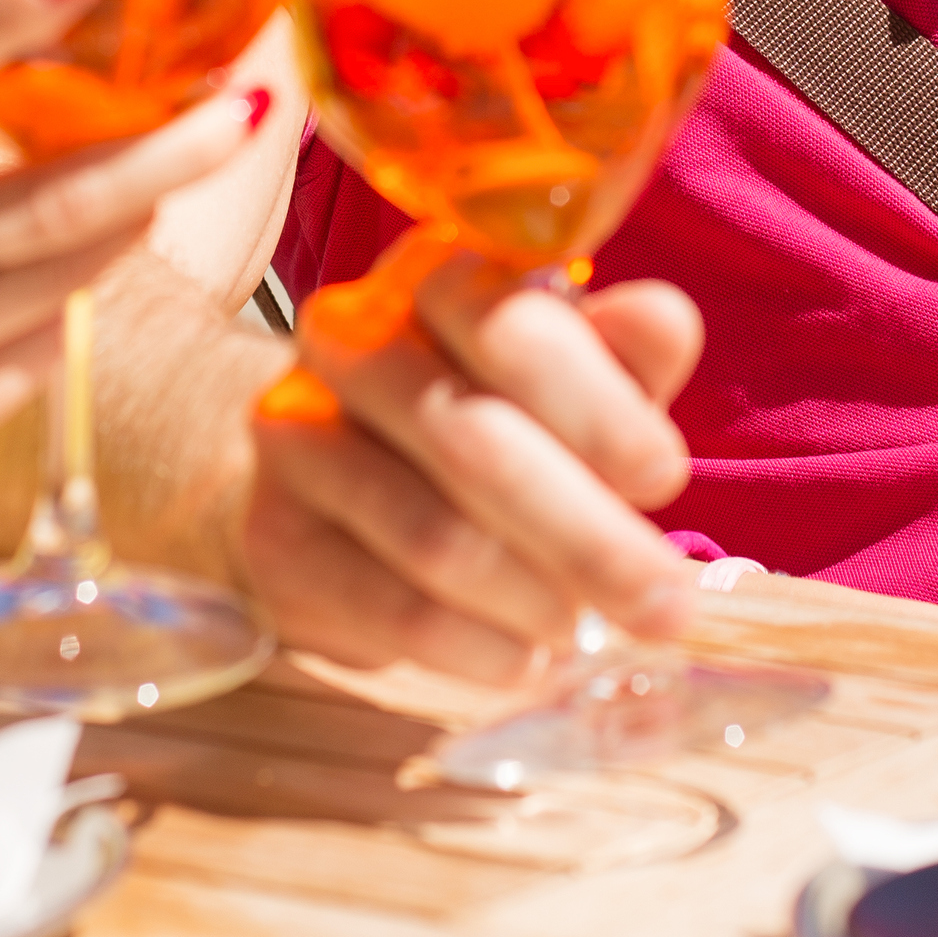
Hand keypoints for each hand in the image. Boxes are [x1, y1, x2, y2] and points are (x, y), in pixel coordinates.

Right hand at [241, 231, 705, 683]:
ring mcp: (296, 437)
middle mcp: (350, 339)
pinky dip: (478, 651)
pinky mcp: (274, 539)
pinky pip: (392, 610)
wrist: (329, 478)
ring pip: (436, 537)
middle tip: (663, 606)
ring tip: (582, 629)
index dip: (598, 409)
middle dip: (588, 536)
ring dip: (535, 599)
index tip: (661, 479)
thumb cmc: (487, 413)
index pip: (512, 328)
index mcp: (435, 277)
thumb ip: (626, 350)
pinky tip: (522, 659)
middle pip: (473, 442)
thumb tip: (661, 326)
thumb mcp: (574, 375)